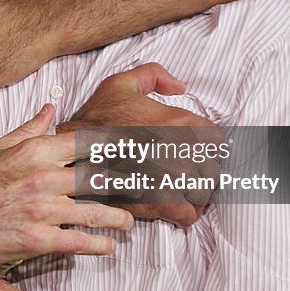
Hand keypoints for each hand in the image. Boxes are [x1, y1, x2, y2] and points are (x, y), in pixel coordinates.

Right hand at [0, 104, 132, 273]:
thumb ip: (28, 130)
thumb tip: (51, 109)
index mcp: (33, 150)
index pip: (89, 144)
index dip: (118, 148)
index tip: (137, 152)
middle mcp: (42, 175)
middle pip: (101, 176)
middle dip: (127, 184)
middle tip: (146, 189)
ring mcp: (41, 208)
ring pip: (97, 211)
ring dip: (119, 218)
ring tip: (129, 222)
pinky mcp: (35, 239)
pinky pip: (80, 241)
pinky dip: (99, 244)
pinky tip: (108, 246)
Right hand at [61, 63, 220, 226]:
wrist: (71, 154)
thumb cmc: (96, 120)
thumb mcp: (121, 84)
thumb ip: (154, 75)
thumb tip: (180, 87)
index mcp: (181, 122)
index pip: (218, 142)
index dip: (207, 147)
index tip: (195, 152)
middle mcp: (183, 151)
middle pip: (213, 170)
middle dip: (202, 171)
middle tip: (186, 171)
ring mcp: (173, 180)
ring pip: (204, 194)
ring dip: (195, 193)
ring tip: (180, 189)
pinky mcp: (160, 204)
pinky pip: (189, 215)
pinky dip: (185, 213)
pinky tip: (174, 205)